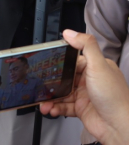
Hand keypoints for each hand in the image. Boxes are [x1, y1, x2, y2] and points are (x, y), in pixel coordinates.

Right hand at [40, 30, 128, 144]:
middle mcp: (89, 80)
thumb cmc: (114, 97)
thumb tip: (70, 33)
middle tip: (40, 82)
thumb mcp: (99, 65)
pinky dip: (55, 107)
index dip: (59, 61)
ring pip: (62, 93)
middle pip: (64, 77)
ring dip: (51, 97)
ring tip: (42, 100)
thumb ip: (86, 46)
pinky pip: (64, 106)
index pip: (72, 60)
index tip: (46, 62)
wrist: (120, 127)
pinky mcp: (81, 109)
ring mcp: (84, 95)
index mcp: (94, 67)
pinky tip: (50, 108)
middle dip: (51, 81)